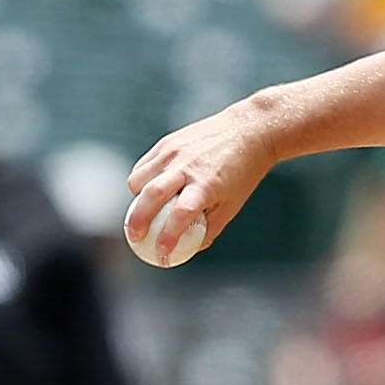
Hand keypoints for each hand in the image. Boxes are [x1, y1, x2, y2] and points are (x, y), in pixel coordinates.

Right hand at [125, 107, 274, 267]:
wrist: (248, 131)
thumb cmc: (244, 172)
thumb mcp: (232, 205)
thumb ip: (210, 228)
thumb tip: (189, 249)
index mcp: (207, 184)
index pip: (181, 214)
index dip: (168, 236)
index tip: (162, 253)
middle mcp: (187, 166)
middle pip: (151, 195)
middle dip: (137, 221)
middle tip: (135, 238)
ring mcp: (174, 152)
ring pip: (139, 179)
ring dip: (137, 200)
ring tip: (144, 212)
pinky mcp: (167, 142)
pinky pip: (143, 166)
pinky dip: (140, 182)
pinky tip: (149, 192)